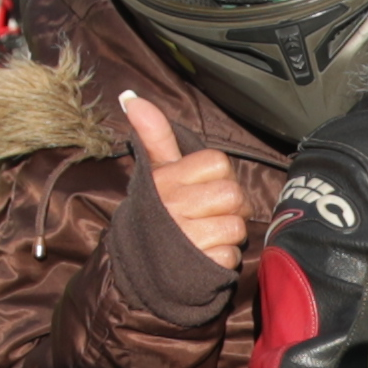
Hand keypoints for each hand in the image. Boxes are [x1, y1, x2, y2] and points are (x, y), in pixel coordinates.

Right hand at [117, 91, 252, 273]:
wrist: (137, 270)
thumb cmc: (156, 214)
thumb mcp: (155, 174)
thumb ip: (154, 135)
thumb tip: (131, 97)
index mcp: (165, 181)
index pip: (217, 163)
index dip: (219, 176)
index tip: (204, 188)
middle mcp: (173, 207)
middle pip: (232, 194)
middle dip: (229, 206)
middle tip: (210, 214)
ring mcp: (186, 238)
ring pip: (236, 226)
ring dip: (228, 234)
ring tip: (207, 236)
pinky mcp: (198, 267)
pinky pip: (232, 254)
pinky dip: (224, 257)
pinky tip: (205, 256)